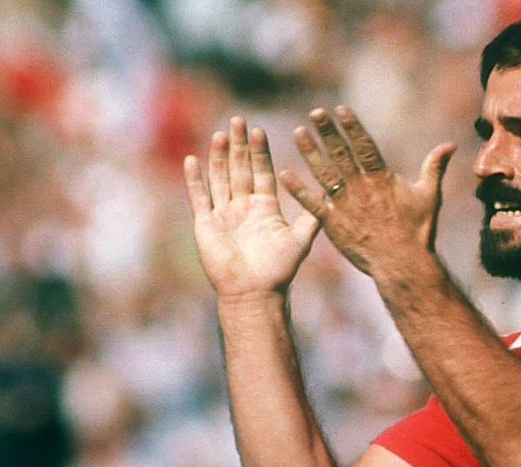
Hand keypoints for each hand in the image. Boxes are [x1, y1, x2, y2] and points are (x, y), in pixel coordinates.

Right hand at [184, 117, 320, 297]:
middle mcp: (243, 207)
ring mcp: (223, 214)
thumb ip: (314, 215)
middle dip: (239, 145)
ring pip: (220, 178)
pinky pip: (199, 197)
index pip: (261, 172)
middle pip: (239, 169)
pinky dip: (195, 179)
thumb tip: (329, 193)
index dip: (259, 152)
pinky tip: (192, 159)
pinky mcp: (205, 224)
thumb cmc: (279, 270)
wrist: (255, 292)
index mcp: (265, 208)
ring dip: (219, 156)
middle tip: (239, 120)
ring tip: (221, 133)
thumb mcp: (301, 239)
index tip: (259, 130)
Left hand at [278, 105, 455, 275]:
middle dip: (328, 132)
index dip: (352, 127)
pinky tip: (284, 174)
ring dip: (310, 153)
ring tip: (298, 133)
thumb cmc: (418, 231)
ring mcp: (346, 206)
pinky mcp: (333, 224)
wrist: (403, 265)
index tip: (340, 109)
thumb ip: (435, 167)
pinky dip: (298, 190)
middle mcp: (361, 188)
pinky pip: (313, 205)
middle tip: (315, 113)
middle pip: (342, 154)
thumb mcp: (429, 196)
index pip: (365, 146)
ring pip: (324, 174)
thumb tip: (451, 145)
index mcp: (383, 179)